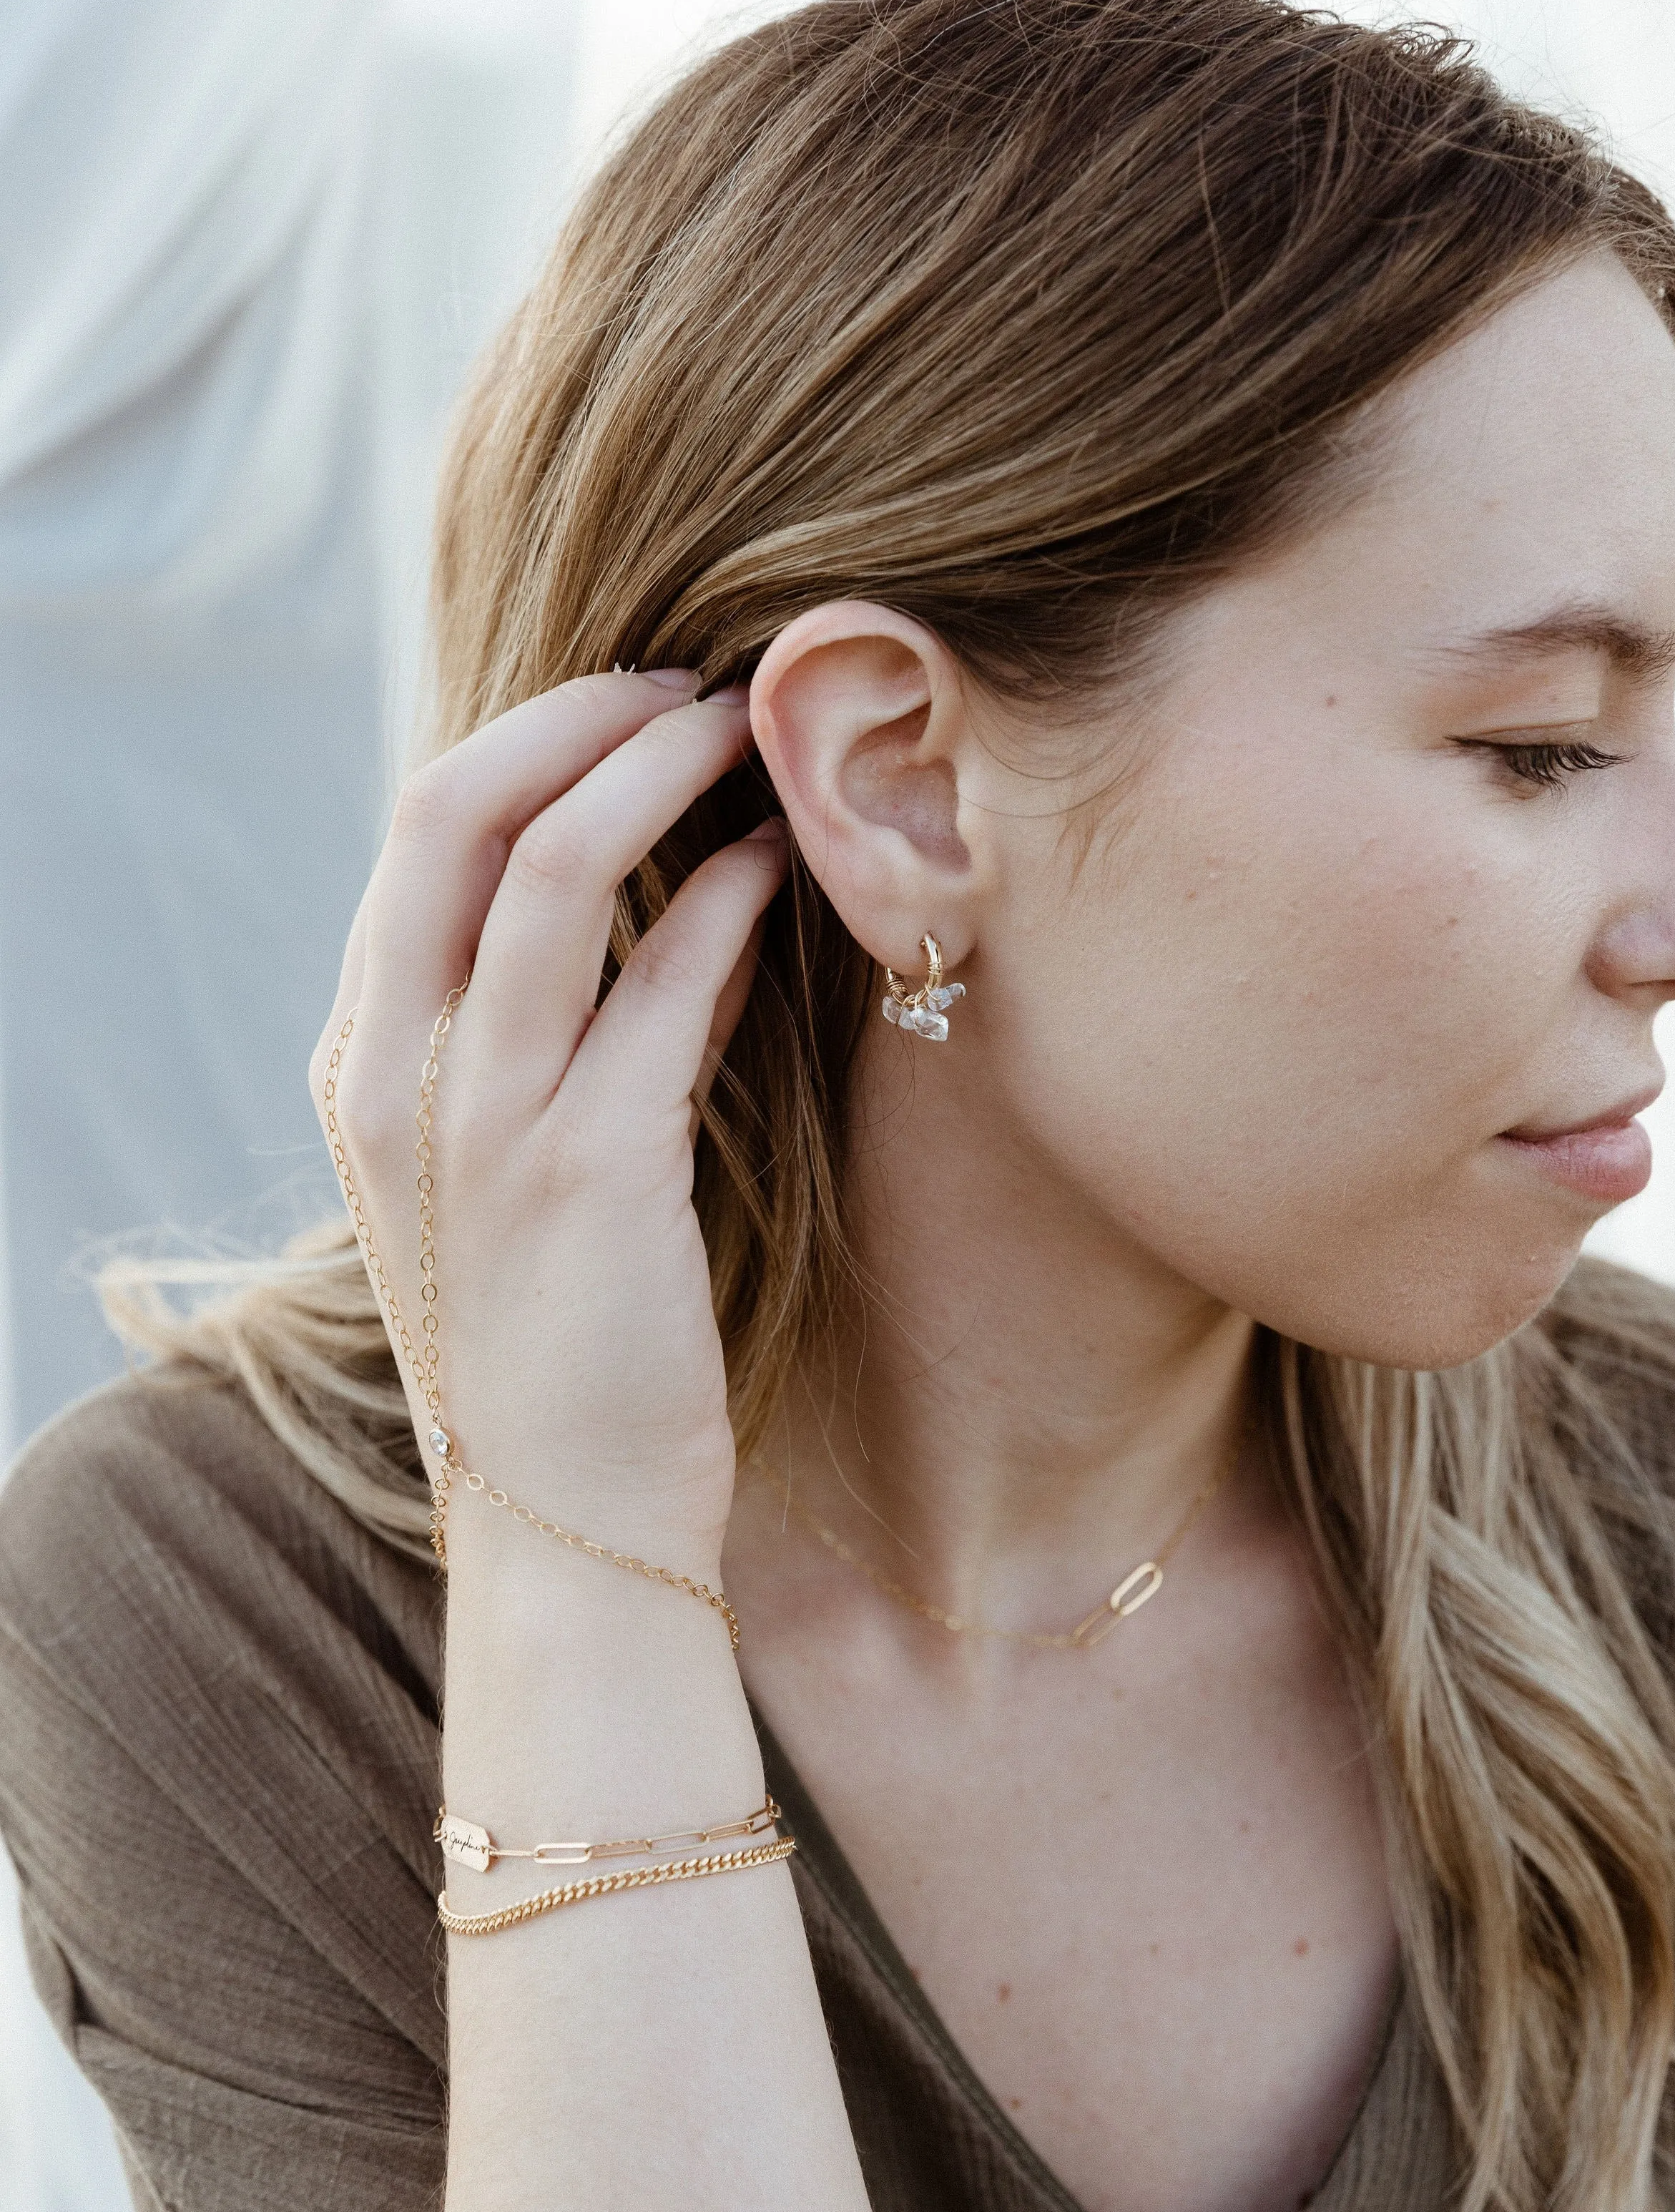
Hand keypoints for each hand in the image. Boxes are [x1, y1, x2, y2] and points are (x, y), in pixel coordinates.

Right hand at [310, 672, 787, 1570]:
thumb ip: (556, 1031)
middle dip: (578, 716)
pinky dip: (723, 901)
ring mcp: (479, 1121)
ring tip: (744, 730)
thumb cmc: (557, 1343)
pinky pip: (657, 985)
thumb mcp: (509, 1170)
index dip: (525, 737)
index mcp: (359, 1066)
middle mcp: (392, 1076)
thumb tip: (668, 905)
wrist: (565, 1527)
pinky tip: (779, 867)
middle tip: (688, 683)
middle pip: (452, 809)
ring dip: (656, 769)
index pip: (414, 834)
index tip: (626, 702)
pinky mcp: (588, 1172)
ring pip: (548, 868)